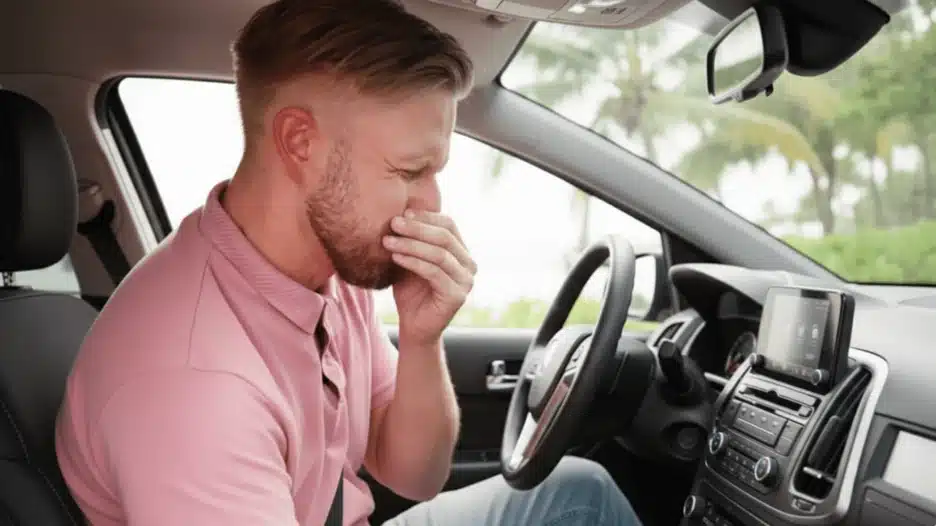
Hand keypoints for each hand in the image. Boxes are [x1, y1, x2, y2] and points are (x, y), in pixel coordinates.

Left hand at [383, 209, 476, 348]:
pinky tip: (396, 257)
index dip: (426, 217)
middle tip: (393, 223)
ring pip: (439, 254)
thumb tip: (400, 210)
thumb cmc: (411, 291)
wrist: (414, 326)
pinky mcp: (457, 296)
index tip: (402, 212)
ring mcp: (466, 281)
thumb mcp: (411, 259)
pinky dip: (413, 262)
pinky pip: (433, 272)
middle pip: (445, 237)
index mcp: (461, 252)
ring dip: (411, 244)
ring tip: (388, 241)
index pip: (449, 225)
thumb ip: (413, 239)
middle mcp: (469, 265)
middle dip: (417, 228)